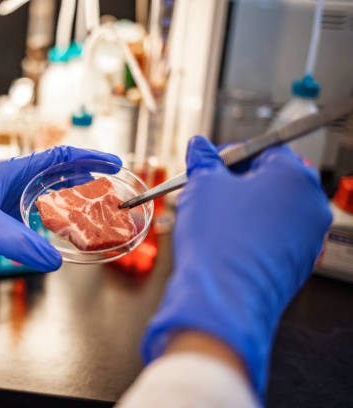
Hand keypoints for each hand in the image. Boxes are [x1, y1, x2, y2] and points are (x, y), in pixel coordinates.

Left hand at [0, 146, 121, 296]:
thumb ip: (18, 241)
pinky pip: (35, 218)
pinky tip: (61, 235)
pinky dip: (54, 223)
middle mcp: (8, 184)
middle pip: (57, 173)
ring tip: (93, 210)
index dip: (89, 158)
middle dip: (85, 178)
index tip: (114, 163)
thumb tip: (54, 260)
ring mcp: (4, 204)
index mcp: (7, 173)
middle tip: (110, 190)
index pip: (57, 157)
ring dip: (71, 200)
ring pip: (47, 196)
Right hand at [141, 136, 331, 396]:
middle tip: (208, 192)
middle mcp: (311, 205)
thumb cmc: (217, 239)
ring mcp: (309, 238)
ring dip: (244, 210)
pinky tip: (226, 242)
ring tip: (213, 220)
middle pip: (272, 181)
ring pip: (273, 211)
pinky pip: (274, 238)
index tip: (210, 165)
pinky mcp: (299, 265)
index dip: (230, 155)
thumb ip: (204, 161)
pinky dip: (252, 235)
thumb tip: (199, 148)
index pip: (264, 150)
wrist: (222, 298)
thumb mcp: (203, 186)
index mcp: (295, 176)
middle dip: (237, 184)